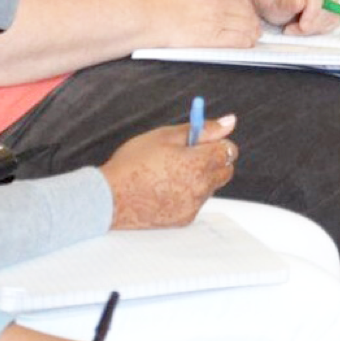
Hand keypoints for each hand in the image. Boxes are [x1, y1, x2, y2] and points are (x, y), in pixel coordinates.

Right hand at [100, 117, 237, 229]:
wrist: (109, 197)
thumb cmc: (133, 162)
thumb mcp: (165, 136)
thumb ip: (201, 129)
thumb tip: (230, 121)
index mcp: (198, 163)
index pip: (229, 150)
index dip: (217, 141)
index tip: (204, 139)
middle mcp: (200, 187)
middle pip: (225, 170)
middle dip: (213, 159)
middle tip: (189, 153)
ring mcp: (193, 205)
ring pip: (210, 186)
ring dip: (200, 176)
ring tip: (170, 171)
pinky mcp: (184, 219)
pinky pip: (196, 201)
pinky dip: (188, 193)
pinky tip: (164, 188)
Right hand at [150, 0, 262, 48]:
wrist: (147, 18)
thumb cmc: (158, 8)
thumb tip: (218, 4)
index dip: (246, 7)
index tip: (248, 13)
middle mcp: (214, 0)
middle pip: (244, 10)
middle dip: (252, 20)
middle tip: (255, 28)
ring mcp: (214, 18)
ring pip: (245, 24)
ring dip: (252, 32)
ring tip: (252, 37)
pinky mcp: (211, 36)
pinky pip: (238, 39)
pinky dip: (246, 42)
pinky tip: (247, 44)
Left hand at [245, 0, 339, 35]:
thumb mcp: (271, 3)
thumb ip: (286, 3)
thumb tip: (303, 0)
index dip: (313, 10)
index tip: (303, 26)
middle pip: (328, 4)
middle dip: (311, 23)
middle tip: (290, 29)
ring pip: (332, 14)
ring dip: (314, 27)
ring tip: (294, 27)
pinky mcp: (333, 1)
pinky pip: (333, 20)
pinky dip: (319, 28)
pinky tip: (303, 26)